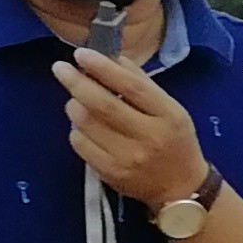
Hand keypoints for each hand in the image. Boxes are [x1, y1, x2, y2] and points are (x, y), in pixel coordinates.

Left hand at [55, 48, 207, 211]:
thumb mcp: (171, 110)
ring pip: (86, 124)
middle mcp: (150, 137)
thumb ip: (142, 85)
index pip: (132, 87)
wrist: (181, 189)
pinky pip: (80, 144)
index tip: (81, 54)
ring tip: (77, 100)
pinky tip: (84, 128)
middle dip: (77, 83)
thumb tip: (110, 59)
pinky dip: (76, 130)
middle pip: (104, 105)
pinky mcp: (110, 174)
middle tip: (61, 69)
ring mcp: (128, 158)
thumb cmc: (175, 142)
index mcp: (169, 116)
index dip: (104, 68)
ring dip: (74, 106)